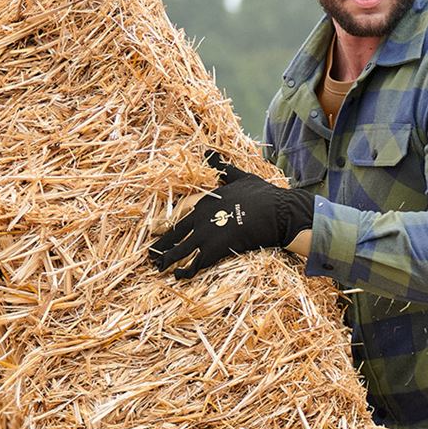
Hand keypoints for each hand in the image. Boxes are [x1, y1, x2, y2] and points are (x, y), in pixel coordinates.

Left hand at [148, 153, 314, 278]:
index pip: (180, 215)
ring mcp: (206, 234)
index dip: (167, 225)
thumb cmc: (261, 194)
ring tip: (157, 267)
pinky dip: (185, 271)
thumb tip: (209, 152)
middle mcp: (200, 218)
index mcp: (205, 202)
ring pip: (179, 250)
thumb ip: (222, 168)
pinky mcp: (215, 250)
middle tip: (150, 254)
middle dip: (161, 244)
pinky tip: (178, 276)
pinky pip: (195, 263)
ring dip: (166, 259)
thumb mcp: (239, 176)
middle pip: (174, 234)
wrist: (276, 211)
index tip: (158, 231)